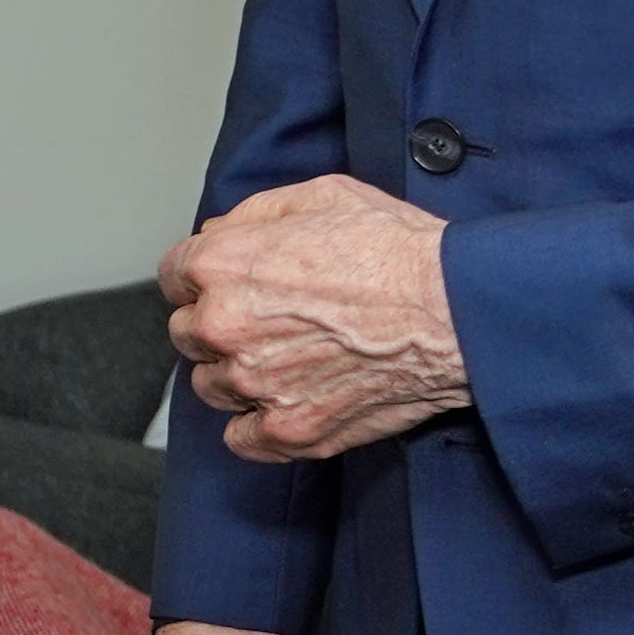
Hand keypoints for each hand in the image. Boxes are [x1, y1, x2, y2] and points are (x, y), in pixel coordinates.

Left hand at [161, 173, 469, 462]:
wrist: (458, 311)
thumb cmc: (399, 250)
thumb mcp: (322, 196)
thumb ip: (252, 215)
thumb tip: (215, 234)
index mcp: (224, 265)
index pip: (175, 276)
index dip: (202, 277)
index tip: (227, 284)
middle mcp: (226, 327)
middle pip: (188, 333)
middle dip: (218, 324)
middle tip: (269, 319)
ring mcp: (255, 384)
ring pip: (212, 386)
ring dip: (237, 374)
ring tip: (286, 359)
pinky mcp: (288, 431)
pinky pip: (241, 438)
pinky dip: (258, 424)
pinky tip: (287, 401)